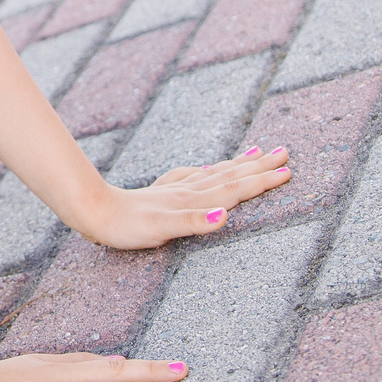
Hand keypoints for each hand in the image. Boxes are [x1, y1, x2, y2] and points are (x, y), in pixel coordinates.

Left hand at [81, 146, 292, 248]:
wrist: (93, 211)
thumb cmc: (127, 227)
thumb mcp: (162, 229)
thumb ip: (194, 222)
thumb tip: (225, 216)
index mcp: (194, 200)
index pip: (235, 188)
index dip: (262, 180)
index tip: (288, 170)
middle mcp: (188, 190)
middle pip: (230, 175)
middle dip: (258, 165)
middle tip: (284, 152)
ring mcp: (174, 189)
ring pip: (214, 174)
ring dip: (238, 165)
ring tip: (257, 152)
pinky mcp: (160, 192)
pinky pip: (192, 177)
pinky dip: (207, 172)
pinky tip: (205, 170)